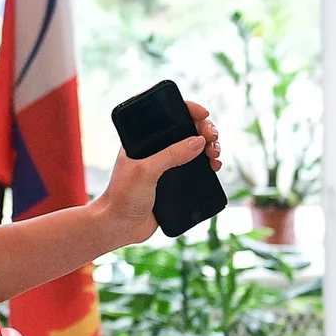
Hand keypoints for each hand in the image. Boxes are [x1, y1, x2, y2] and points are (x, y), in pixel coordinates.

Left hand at [96, 99, 221, 245]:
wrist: (120, 226)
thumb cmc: (123, 196)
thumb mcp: (145, 172)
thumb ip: (170, 155)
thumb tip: (199, 141)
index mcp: (142, 139)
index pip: (167, 114)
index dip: (187, 109)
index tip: (203, 114)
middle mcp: (155, 148)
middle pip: (186, 129)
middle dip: (204, 130)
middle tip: (212, 139)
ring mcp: (166, 165)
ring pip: (194, 148)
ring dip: (209, 147)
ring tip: (215, 154)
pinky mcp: (174, 181)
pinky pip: (196, 168)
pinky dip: (208, 164)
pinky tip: (214, 167)